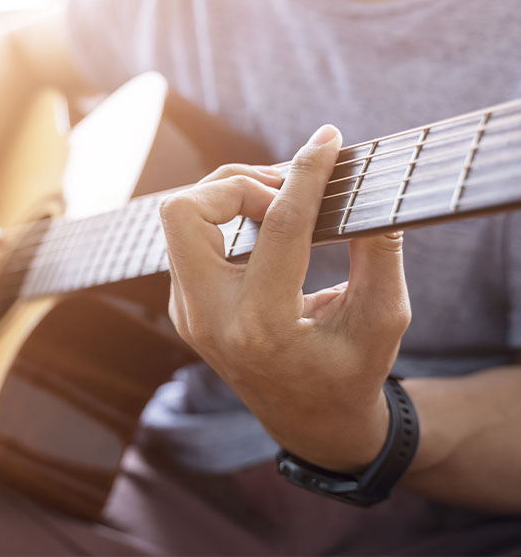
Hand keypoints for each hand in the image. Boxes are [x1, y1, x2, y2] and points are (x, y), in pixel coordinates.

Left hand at [159, 125, 410, 470]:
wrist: (310, 422)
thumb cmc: (351, 374)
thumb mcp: (382, 318)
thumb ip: (379, 251)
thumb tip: (368, 190)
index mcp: (262, 326)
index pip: (279, 227)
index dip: (307, 174)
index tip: (327, 141)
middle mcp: (209, 318)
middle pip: (187, 211)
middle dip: (238, 182)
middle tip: (288, 191)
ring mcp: (189, 312)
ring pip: (180, 218)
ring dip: (228, 195)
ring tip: (280, 201)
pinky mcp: (186, 303)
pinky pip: (189, 238)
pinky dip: (224, 216)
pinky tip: (264, 223)